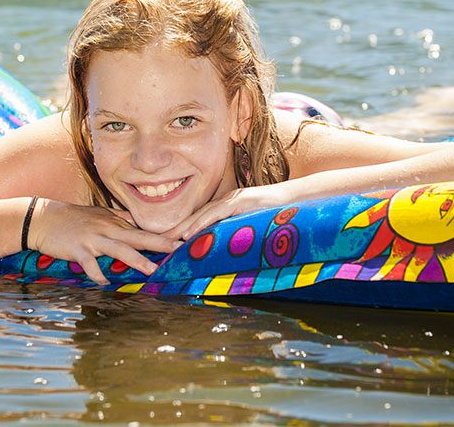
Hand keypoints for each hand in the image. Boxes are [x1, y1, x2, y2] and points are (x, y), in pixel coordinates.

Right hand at [28, 199, 181, 284]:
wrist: (44, 217)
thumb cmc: (74, 218)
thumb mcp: (100, 215)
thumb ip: (120, 220)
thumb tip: (139, 225)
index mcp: (114, 222)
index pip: (143, 230)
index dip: (162, 236)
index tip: (183, 240)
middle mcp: (108, 228)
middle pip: (138, 237)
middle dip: (159, 244)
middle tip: (179, 249)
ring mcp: (93, 239)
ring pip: (119, 250)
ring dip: (136, 260)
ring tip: (152, 270)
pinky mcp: (78, 250)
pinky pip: (90, 264)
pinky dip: (97, 274)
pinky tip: (105, 283)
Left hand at [163, 188, 280, 241]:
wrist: (299, 199)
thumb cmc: (278, 216)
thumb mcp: (254, 227)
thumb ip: (239, 234)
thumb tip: (226, 252)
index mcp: (227, 208)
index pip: (199, 220)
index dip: (181, 230)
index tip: (164, 243)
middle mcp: (225, 202)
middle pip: (194, 217)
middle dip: (174, 230)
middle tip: (154, 244)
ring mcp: (232, 200)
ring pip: (201, 216)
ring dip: (181, 229)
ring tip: (164, 241)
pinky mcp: (240, 202)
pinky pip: (216, 214)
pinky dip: (200, 224)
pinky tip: (187, 234)